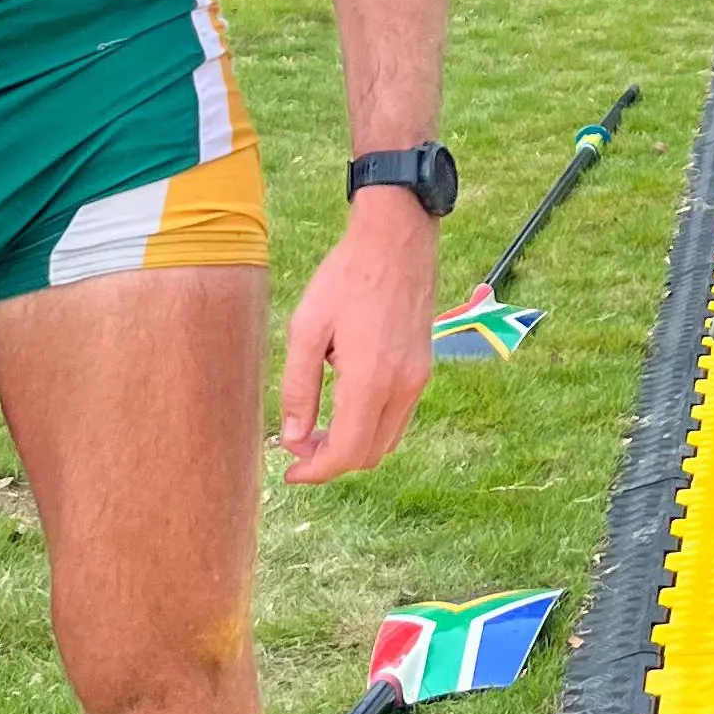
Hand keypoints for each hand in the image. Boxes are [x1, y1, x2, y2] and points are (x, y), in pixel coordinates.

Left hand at [279, 189, 437, 484]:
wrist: (395, 241)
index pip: (346, 453)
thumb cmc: (345, 277)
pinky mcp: (423, 369)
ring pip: (386, 441)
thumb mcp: (307, 328)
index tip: (290, 471)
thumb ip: (299, 387)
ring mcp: (418, 380)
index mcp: (370, 381)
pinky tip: (346, 403)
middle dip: (331, 460)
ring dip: (353, 445)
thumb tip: (293, 439)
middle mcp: (401, 388)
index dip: (316, 471)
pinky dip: (371, 426)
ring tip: (318, 427)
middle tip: (298, 445)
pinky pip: (398, 418)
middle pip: (368, 455)